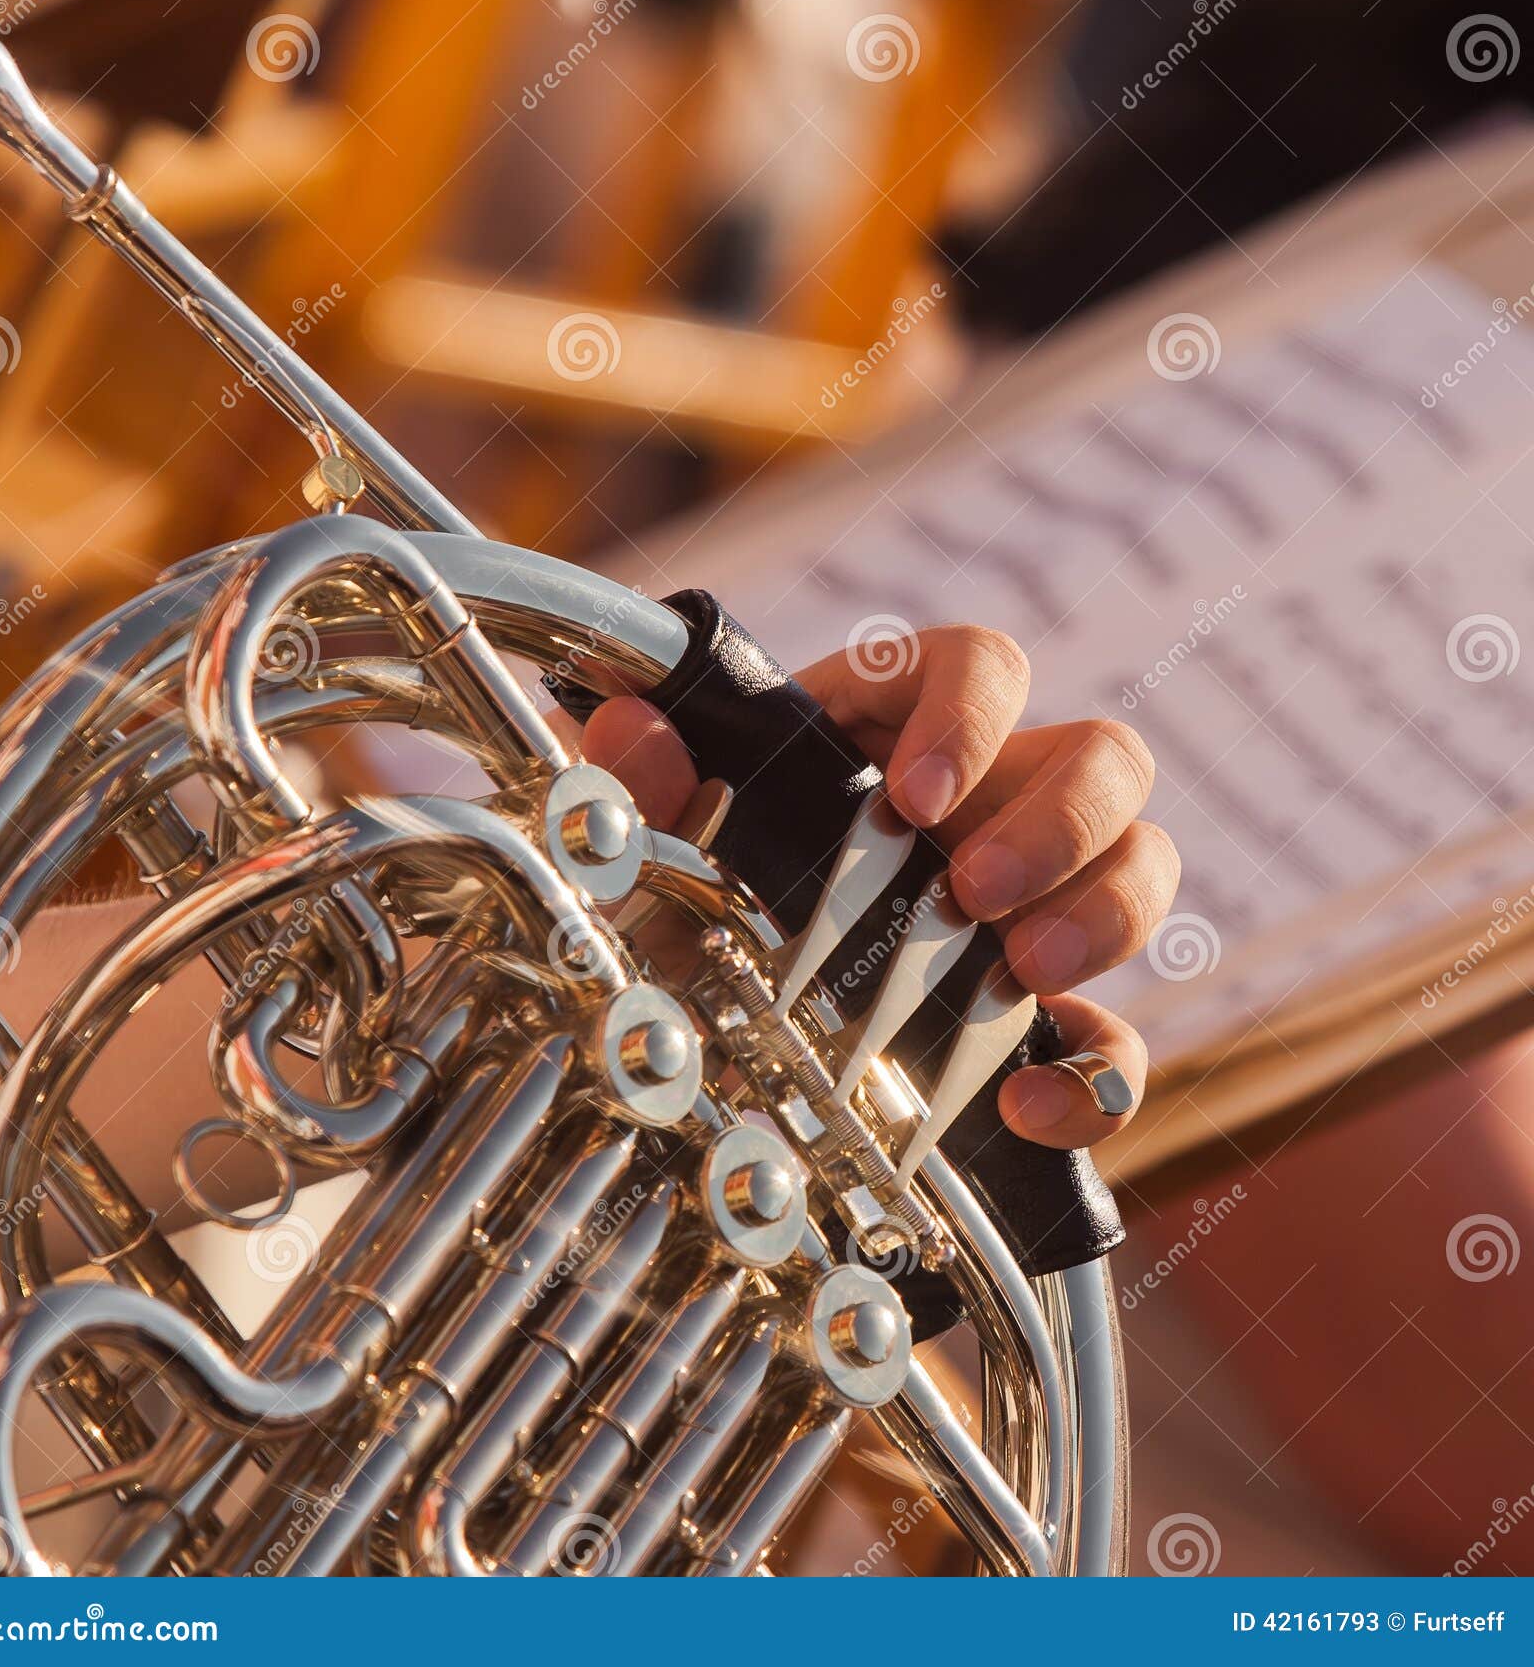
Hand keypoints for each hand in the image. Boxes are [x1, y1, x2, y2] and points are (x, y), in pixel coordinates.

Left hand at [575, 624, 1179, 1149]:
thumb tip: (625, 726)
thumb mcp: (654, 863)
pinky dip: (1099, 1076)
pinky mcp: (1045, 1026)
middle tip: (973, 892)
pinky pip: (1120, 1041)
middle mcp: (987, 809)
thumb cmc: (686, 913)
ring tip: (1020, 971)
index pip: (980, 665)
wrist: (703, 1053)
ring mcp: (1030, 913)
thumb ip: (640, 791)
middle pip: (1103, 756)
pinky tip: (1028, 1104)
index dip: (972, 712)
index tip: (917, 795)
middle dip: (1059, 821)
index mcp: (895, 739)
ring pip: (1143, 865)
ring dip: (1104, 913)